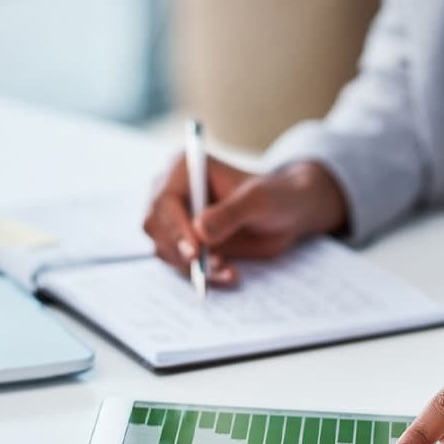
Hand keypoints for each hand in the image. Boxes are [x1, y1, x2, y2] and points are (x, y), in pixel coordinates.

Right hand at [143, 155, 346, 284]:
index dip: (174, 228)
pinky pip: (181, 265)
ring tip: (227, 269)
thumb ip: (231, 213)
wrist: (289, 214)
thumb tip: (200, 230)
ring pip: (165, 249)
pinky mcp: (186, 243)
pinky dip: (201, 275)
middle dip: (179, 250)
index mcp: (185, 169)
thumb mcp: (259, 201)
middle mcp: (174, 192)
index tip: (194, 252)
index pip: (163, 201)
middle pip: (154, 226)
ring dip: (193, 266)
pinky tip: (228, 274)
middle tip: (208, 266)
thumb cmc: (276, 196)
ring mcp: (177, 219)